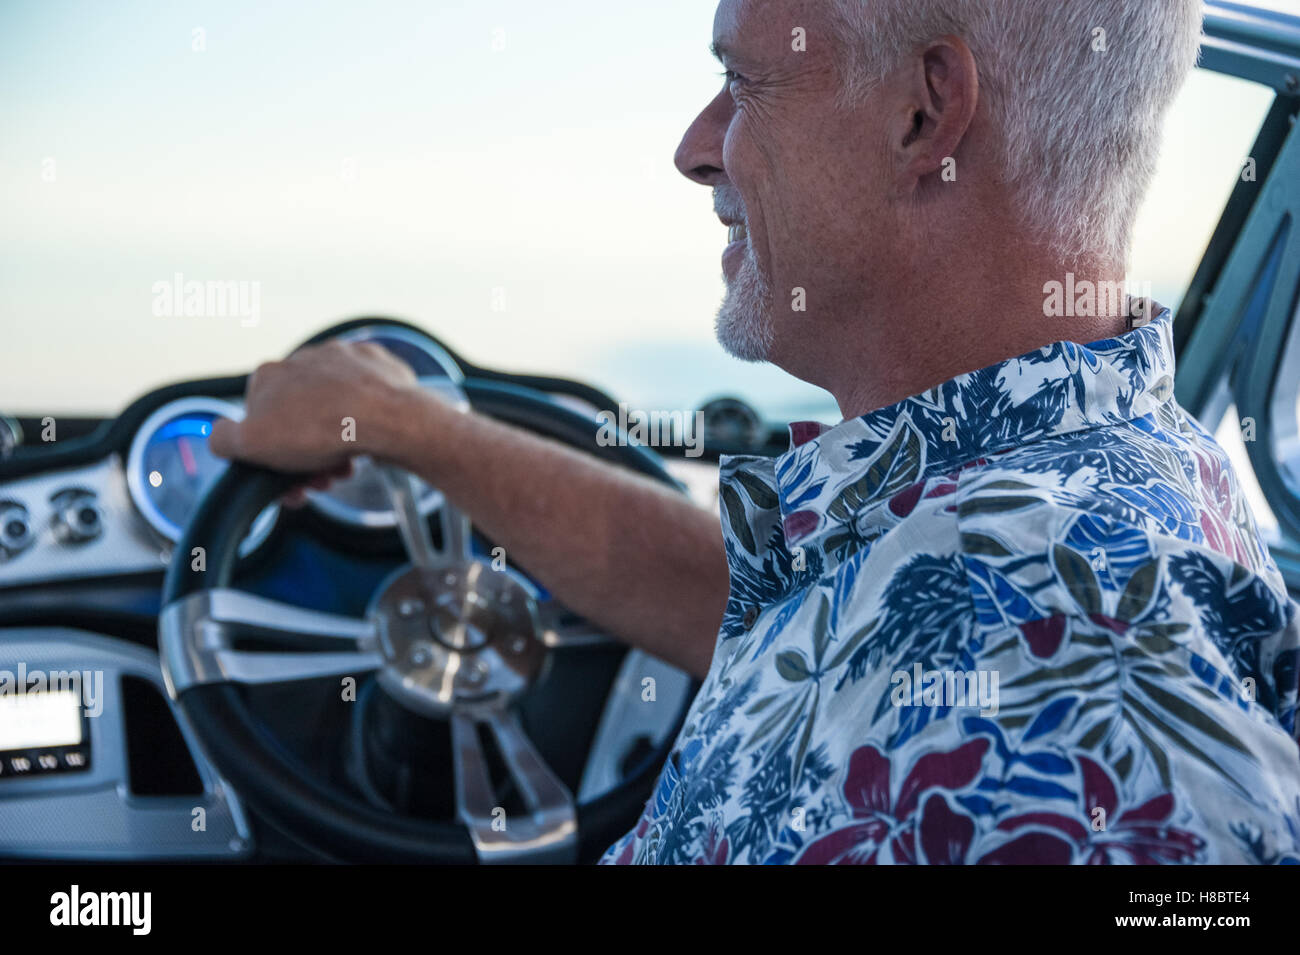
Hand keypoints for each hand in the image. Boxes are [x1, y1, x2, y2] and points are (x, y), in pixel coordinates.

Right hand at [209, 340, 419, 475]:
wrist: (388, 417)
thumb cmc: (323, 429)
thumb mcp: (251, 444)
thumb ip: (224, 439)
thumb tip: (219, 436)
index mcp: (269, 375)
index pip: (260, 419)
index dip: (272, 454)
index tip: (287, 476)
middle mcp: (304, 360)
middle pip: (299, 418)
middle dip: (306, 454)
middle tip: (320, 478)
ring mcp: (343, 359)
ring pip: (333, 409)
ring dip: (335, 443)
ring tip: (344, 465)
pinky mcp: (378, 366)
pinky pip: (366, 397)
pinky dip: (365, 420)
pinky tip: (367, 439)